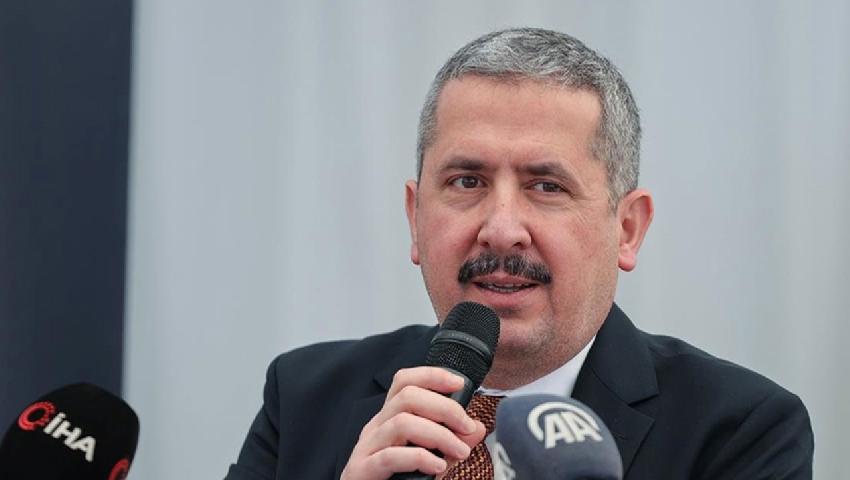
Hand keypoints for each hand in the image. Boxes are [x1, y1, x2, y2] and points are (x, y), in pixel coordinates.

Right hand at [340, 366, 486, 479]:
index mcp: (389, 419)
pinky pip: (390, 456)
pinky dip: (419, 458)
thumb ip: (453, 444)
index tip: (458, 383)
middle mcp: (375, 427)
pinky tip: (438, 466)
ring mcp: (366, 448)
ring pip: (401, 423)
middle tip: (467, 427)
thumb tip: (477, 427)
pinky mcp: (361, 470)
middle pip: (407, 396)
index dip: (431, 375)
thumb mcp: (432, 459)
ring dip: (438, 435)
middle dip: (444, 408)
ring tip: (459, 452)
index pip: (404, 381)